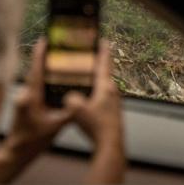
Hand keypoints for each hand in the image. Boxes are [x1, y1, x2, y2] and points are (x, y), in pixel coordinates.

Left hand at [3, 38, 75, 162]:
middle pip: (35, 72)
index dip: (40, 55)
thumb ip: (69, 112)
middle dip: (45, 59)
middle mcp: (25, 95)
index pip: (36, 71)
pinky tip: (54, 82)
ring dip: (45, 71)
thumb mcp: (56, 126)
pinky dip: (44, 83)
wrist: (16, 153)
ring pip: (35, 81)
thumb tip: (82, 100)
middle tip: (56, 46)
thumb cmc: (33, 141)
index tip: (44, 40)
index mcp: (31, 98)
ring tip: (58, 61)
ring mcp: (23, 99)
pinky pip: (35, 89)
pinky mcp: (24, 105)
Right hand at [62, 41, 125, 184]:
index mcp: (105, 87)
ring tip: (87, 77)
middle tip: (93, 56)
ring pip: (104, 86)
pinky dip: (96, 93)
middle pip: (105, 73)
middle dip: (99, 64)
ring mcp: (114, 102)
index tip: (104, 40)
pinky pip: (103, 97)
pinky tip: (88, 99)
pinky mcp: (113, 112)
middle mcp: (113, 92)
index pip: (104, 63)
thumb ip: (70, 99)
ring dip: (97, 80)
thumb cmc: (96, 126)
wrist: (110, 144)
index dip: (102, 51)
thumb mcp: (76, 110)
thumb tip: (69, 98)